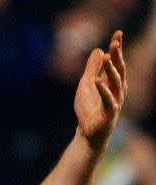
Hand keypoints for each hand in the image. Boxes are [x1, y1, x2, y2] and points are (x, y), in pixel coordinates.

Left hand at [75, 31, 126, 150]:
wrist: (87, 132)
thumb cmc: (89, 108)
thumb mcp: (86, 84)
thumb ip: (92, 68)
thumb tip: (99, 50)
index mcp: (112, 82)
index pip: (116, 62)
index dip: (118, 48)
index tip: (118, 33)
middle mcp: (117, 89)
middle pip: (119, 69)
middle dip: (118, 55)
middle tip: (115, 42)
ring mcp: (115, 100)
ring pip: (116, 82)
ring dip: (112, 69)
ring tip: (108, 56)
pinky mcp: (110, 113)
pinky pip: (109, 100)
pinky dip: (103, 90)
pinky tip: (98, 81)